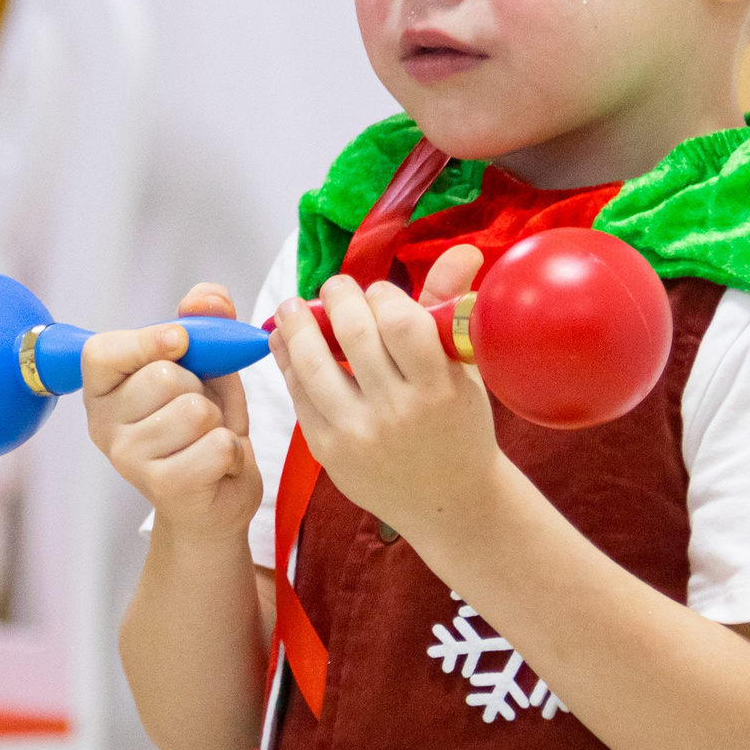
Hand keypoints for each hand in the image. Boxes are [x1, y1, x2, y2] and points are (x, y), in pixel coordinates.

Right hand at [83, 281, 261, 540]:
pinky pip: (217, 445)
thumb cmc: (203, 426)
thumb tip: (208, 299)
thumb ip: (206, 322)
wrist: (216, 496)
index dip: (143, 341)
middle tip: (199, 411)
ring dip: (219, 421)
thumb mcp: (206, 367)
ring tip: (207, 438)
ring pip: (195, 411)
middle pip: (163, 377)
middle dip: (200, 386)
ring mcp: (129, 460)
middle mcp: (104, 426)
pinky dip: (233, 450)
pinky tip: (218, 465)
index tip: (178, 341)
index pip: (101, 353)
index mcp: (104, 390)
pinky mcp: (164, 488)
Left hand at [268, 244, 491, 538]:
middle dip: (337, 298)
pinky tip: (286, 341)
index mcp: (439, 389)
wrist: (447, 500)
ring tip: (293, 306)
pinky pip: (299, 395)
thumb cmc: (459, 424)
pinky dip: (287, 362)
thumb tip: (461, 250)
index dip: (383, 296)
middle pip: (353, 336)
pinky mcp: (328, 452)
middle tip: (334, 287)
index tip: (379, 292)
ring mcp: (358, 435)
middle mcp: (397, 414)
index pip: (400, 323)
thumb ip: (449, 307)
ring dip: (297, 326)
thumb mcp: (464, 370)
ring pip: (314, 365)